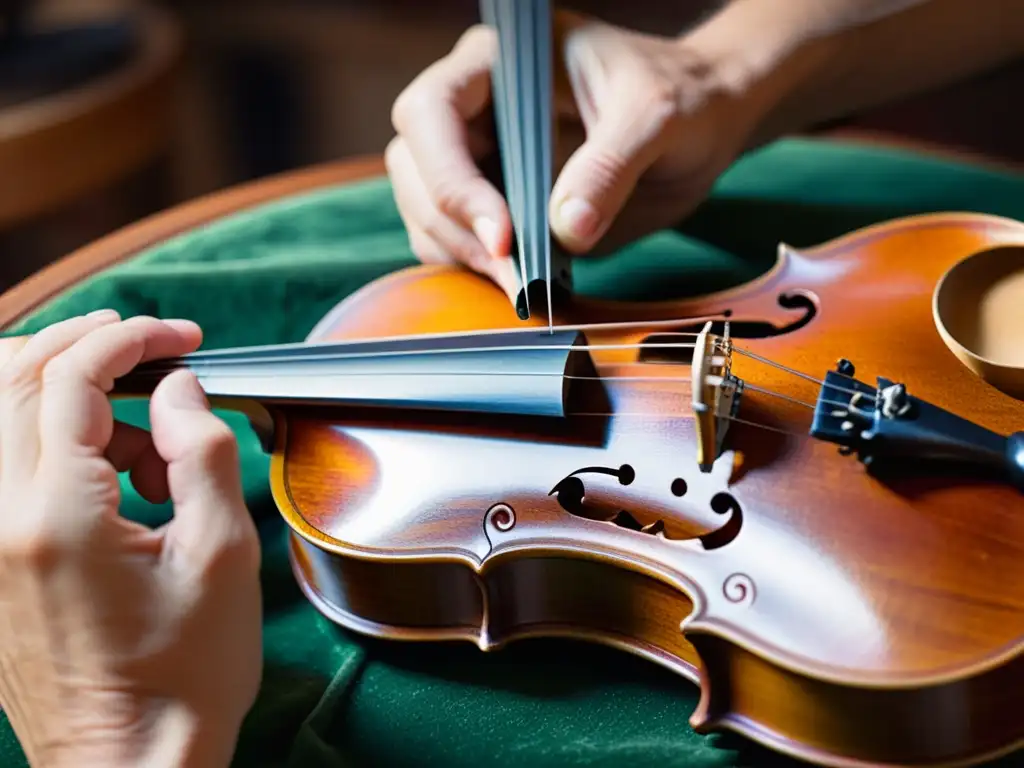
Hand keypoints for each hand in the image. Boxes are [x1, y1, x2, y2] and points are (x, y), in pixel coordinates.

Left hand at [0, 311, 260, 766]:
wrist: (128, 762)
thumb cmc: (184, 673)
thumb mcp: (221, 556)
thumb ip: (203, 453)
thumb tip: (179, 390)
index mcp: (57, 517)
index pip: (70, 380)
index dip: (131, 340)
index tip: (183, 337)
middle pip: (11, 377)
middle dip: (86, 343)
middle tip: (152, 346)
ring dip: (62, 384)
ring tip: (144, 425)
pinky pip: (1, 461)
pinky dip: (51, 434)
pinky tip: (117, 472)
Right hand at [385, 10, 767, 279]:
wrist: (703, 123)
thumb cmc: (681, 95)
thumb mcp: (656, 116)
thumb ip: (611, 165)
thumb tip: (567, 228)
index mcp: (499, 63)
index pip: (432, 111)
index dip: (451, 177)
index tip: (503, 235)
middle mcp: (476, 108)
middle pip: (414, 168)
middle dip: (454, 227)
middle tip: (512, 273)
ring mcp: (481, 158)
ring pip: (425, 211)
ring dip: (461, 256)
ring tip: (520, 284)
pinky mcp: (499, 203)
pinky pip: (459, 241)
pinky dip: (478, 270)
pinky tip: (522, 283)